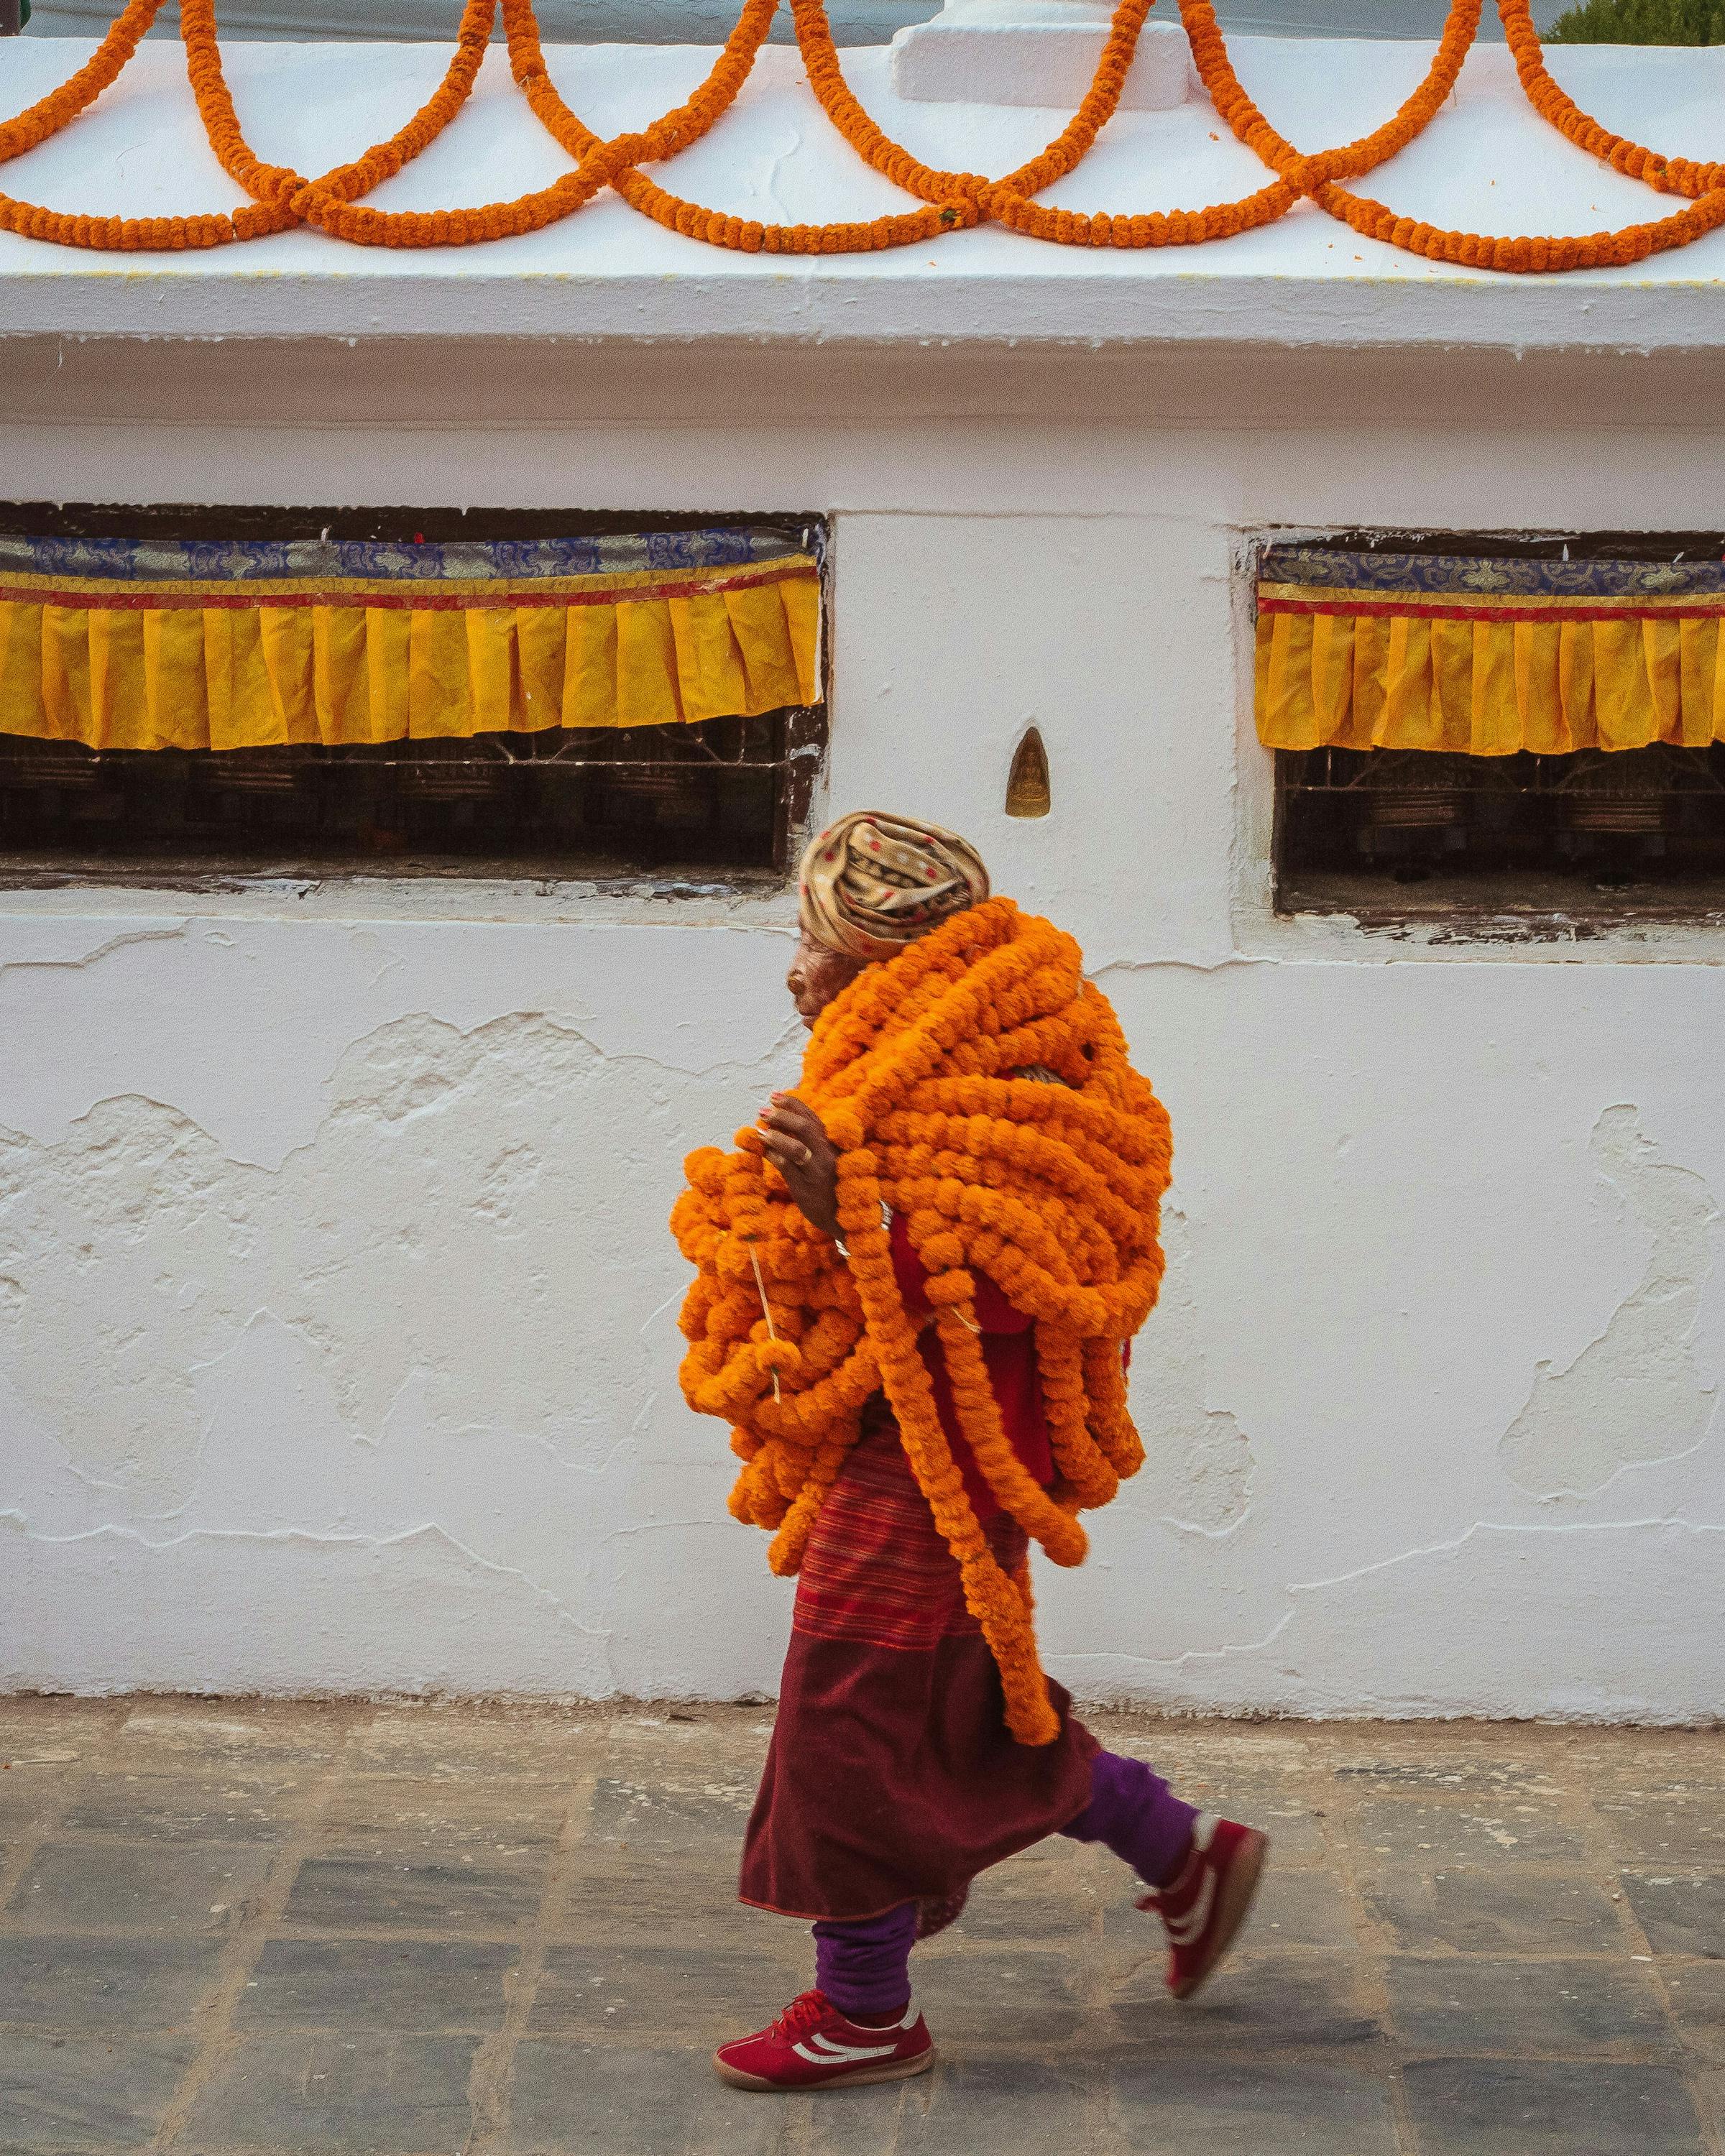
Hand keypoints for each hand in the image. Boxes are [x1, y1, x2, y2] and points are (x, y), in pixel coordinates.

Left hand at [758, 1092, 840, 1239]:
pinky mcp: (806, 1187)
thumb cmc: (831, 1186)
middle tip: (763, 1111)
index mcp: (831, 1144)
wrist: (843, 1218)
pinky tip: (764, 1151)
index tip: (775, 1096)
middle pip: (806, 1127)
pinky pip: (787, 1168)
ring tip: (760, 1131)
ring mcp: (817, 1171)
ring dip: (776, 1136)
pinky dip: (773, 1156)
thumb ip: (807, 1143)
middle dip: (782, 1116)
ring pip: (797, 1148)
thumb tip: (779, 1124)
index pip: (812, 1117)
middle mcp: (827, 1154)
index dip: (793, 1104)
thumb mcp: (824, 1160)